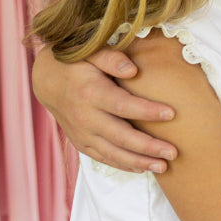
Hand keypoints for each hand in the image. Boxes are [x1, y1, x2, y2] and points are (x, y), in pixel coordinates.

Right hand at [31, 44, 177, 171]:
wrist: (47, 80)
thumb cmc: (76, 63)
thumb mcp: (91, 52)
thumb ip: (112, 58)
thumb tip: (133, 69)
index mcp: (91, 94)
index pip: (123, 105)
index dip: (147, 111)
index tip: (172, 114)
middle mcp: (86, 118)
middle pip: (121, 137)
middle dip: (148, 147)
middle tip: (173, 152)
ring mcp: (82, 134)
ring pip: (113, 153)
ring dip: (139, 162)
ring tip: (163, 167)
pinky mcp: (81, 142)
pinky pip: (103, 158)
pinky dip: (122, 165)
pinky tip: (142, 168)